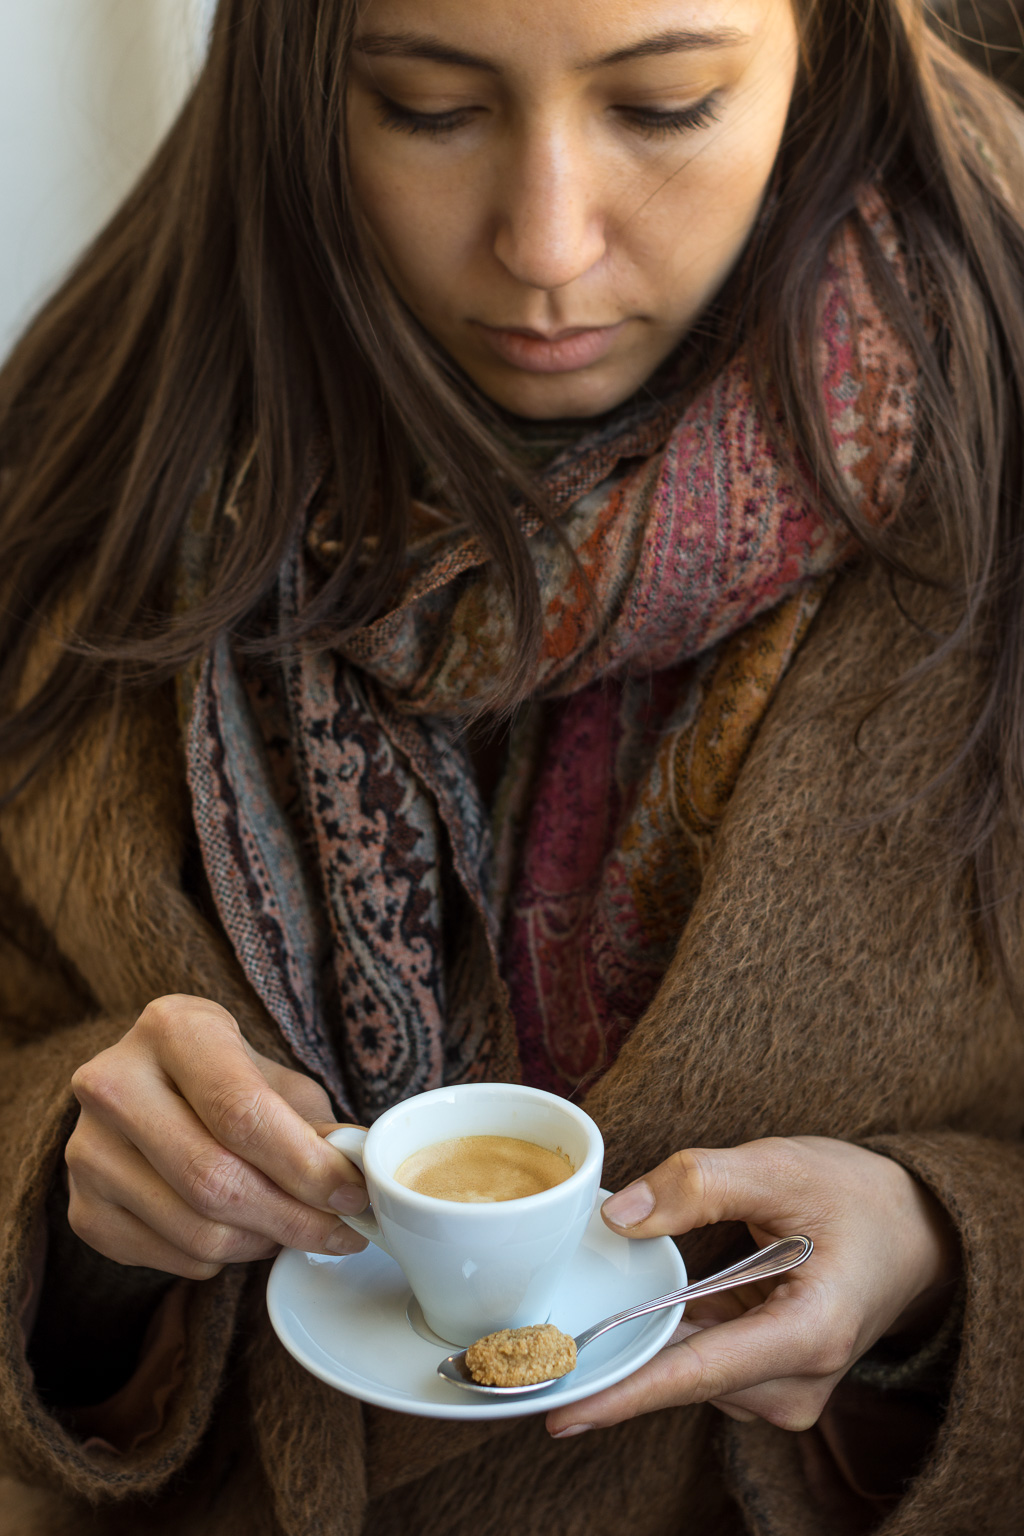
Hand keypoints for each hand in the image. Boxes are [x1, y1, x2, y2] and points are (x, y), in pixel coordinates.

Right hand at [66, 994, 368, 1277]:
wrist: (151, 1089)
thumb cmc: (228, 1079)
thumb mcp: (274, 1079)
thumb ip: (313, 1125)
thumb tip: (356, 1173)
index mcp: (171, 1028)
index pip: (242, 1112)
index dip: (305, 1165)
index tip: (352, 1194)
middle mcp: (113, 1082)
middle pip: (215, 1179)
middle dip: (294, 1217)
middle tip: (340, 1230)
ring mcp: (87, 1150)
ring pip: (196, 1230)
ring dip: (263, 1242)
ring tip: (293, 1227)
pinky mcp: (81, 1208)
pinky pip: (172, 1258)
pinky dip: (223, 1260)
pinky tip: (244, 1232)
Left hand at [546, 1136, 957, 1438]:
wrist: (913, 1231)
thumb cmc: (854, 1197)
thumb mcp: (779, 1168)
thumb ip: (699, 1183)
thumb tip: (618, 1214)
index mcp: (810, 1333)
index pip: (699, 1372)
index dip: (626, 1391)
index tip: (561, 1407)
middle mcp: (797, 1382)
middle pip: (683, 1376)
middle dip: (614, 1354)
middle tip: (534, 1341)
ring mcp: (785, 1392)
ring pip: (685, 1373)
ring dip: (639, 1343)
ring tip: (581, 1319)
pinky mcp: (768, 1383)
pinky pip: (699, 1367)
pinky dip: (664, 1341)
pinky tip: (634, 1316)